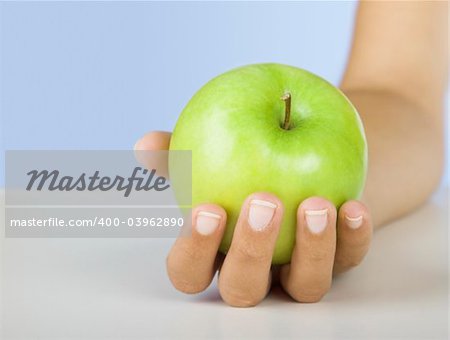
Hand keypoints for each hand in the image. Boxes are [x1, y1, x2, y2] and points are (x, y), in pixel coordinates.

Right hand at [135, 131, 372, 306]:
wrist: (306, 157)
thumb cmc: (245, 163)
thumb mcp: (211, 153)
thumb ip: (179, 153)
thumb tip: (145, 144)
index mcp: (217, 252)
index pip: (190, 273)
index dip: (193, 253)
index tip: (206, 210)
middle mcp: (258, 270)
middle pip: (245, 290)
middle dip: (250, 253)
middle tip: (262, 203)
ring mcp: (300, 269)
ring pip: (305, 287)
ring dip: (311, 251)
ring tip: (314, 204)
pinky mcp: (341, 258)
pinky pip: (349, 260)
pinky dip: (352, 238)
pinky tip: (352, 206)